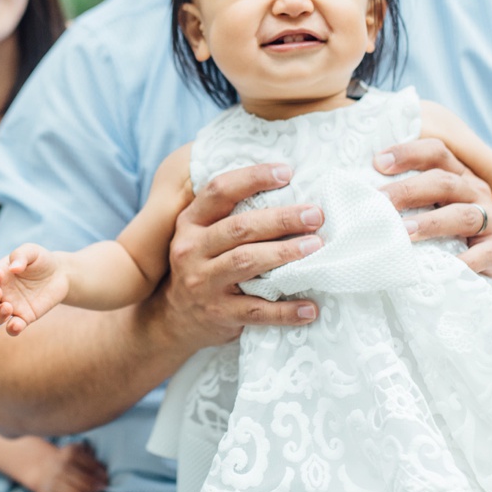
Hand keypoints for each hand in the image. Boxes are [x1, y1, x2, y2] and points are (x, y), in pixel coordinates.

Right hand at [0, 244, 69, 335]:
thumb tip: (13, 268)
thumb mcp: (32, 251)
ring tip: (8, 307)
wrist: (60, 274)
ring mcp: (11, 306)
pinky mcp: (24, 317)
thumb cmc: (40, 260)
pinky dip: (12, 329)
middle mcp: (1, 292)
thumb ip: (20, 255)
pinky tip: (16, 325)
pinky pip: (13, 327)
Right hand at [13, 439, 108, 491]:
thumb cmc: (69, 461)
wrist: (43, 469)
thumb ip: (94, 461)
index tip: (106, 479)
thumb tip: (104, 476)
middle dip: (96, 487)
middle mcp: (60, 466)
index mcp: (70, 452)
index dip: (101, 474)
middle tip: (102, 489)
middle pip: (85, 481)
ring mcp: (54, 482)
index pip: (91, 465)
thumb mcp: (80, 453)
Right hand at [154, 162, 322, 350]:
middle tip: (315, 215)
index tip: (287, 172)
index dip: (253, 178)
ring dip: (285, 253)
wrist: (175, 319)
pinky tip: (310, 309)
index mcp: (190, 222)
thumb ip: (229, 215)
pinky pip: (256, 311)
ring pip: (246, 262)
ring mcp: (203, 283)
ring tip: (316, 247)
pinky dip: (286, 311)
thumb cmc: (202, 266)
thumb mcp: (201, 236)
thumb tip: (287, 188)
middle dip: (281, 219)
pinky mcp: (219, 314)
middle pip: (239, 228)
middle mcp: (192, 249)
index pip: (219, 191)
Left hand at [375, 140, 491, 288]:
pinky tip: (440, 267)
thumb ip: (405, 199)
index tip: (378, 162)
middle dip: (408, 190)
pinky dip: (462, 261)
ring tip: (403, 232)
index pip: (436, 152)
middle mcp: (475, 191)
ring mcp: (490, 220)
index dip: (409, 153)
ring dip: (431, 223)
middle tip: (379, 202)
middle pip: (444, 182)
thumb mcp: (433, 208)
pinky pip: (481, 254)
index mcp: (457, 175)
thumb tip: (355, 198)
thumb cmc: (450, 232)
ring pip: (463, 214)